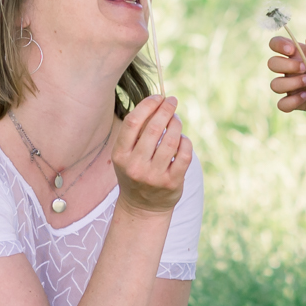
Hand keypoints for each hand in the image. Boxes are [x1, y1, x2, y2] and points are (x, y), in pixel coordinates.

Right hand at [114, 95, 191, 216]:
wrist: (142, 207)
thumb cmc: (135, 172)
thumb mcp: (126, 155)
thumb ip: (136, 132)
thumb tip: (157, 102)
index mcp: (120, 155)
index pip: (133, 122)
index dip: (148, 105)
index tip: (158, 97)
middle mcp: (135, 166)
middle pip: (154, 128)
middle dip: (166, 110)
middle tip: (172, 101)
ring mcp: (154, 176)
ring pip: (171, 140)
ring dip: (176, 124)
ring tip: (176, 120)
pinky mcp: (172, 182)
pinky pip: (184, 154)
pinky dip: (185, 142)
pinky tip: (182, 139)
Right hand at [267, 36, 305, 117]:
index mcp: (295, 54)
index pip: (275, 44)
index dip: (278, 44)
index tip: (292, 50)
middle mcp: (288, 70)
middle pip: (272, 64)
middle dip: (286, 65)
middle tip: (304, 68)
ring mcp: (288, 86)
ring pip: (275, 84)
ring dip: (290, 83)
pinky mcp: (292, 102)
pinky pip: (282, 104)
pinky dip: (292, 101)